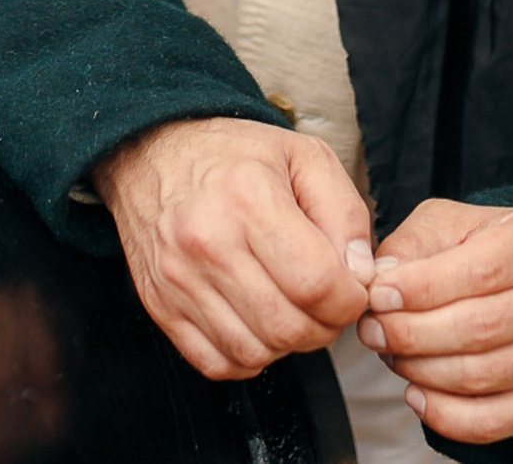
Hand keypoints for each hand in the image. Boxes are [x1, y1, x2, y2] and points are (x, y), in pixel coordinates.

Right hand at [93, 116, 375, 379]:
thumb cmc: (234, 155)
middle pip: (288, 327)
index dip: (349, 299)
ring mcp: (178, 278)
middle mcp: (206, 241)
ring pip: (254, 352)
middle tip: (326, 304)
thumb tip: (359, 274)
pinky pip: (216, 361)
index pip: (316, 284)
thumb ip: (345, 213)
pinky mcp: (160, 304)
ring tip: (291, 308)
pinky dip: (247, 356)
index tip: (352, 288)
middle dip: (324, 327)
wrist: (153, 151)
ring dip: (287, 344)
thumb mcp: (305, 157)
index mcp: (248, 198)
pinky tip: (256, 322)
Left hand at [361, 199, 512, 444]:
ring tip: (389, 353)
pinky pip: (494, 421)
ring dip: (422, 370)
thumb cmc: (477, 246)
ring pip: (483, 375)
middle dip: (413, 333)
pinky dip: (446, 415)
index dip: (422, 289)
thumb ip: (410, 247)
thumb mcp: (444, 224)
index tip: (379, 296)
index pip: (482, 271)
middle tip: (372, 330)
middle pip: (482, 327)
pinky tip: (416, 394)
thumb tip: (379, 284)